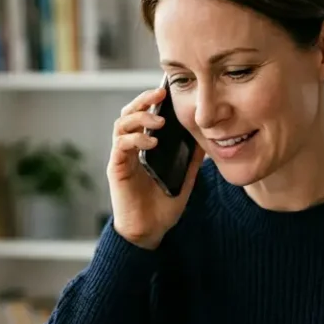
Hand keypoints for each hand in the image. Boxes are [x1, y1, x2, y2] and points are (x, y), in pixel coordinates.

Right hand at [107, 87, 204, 249]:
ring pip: (121, 125)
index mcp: (143, 147)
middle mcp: (129, 149)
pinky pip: (121, 146)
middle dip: (143, 101)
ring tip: (159, 122)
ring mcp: (122, 158)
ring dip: (139, 118)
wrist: (150, 232)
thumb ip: (192, 158)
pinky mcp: (117, 169)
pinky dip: (135, 139)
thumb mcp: (184, 177)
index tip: (167, 91)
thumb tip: (206, 139)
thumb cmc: (163, 206)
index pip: (142, 116)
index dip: (151, 101)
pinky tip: (151, 142)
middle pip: (128, 113)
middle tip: (160, 95)